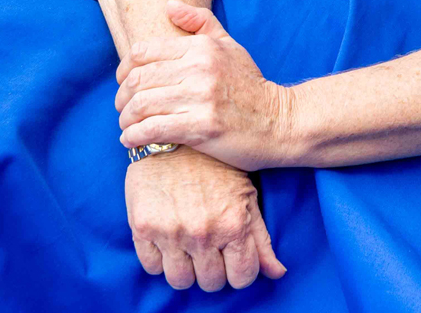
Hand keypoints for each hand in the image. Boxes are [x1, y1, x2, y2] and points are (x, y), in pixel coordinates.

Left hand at [117, 0, 297, 171]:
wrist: (279, 122)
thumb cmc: (250, 85)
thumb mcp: (230, 46)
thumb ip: (200, 22)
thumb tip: (169, 4)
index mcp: (203, 48)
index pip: (143, 52)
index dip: (123, 69)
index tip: (123, 83)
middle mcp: (200, 69)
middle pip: (137, 80)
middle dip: (121, 97)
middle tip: (123, 108)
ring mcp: (201, 98)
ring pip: (141, 106)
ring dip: (126, 119)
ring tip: (127, 126)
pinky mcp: (201, 128)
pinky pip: (153, 130)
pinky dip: (134, 136)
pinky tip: (131, 140)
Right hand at [125, 146, 287, 291]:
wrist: (176, 137)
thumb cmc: (217, 167)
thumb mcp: (246, 197)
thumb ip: (261, 238)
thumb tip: (278, 273)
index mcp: (233, 225)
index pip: (242, 276)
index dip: (239, 272)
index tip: (233, 262)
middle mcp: (202, 233)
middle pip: (211, 282)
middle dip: (214, 271)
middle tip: (211, 251)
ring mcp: (171, 232)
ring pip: (180, 280)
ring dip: (186, 270)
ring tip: (189, 249)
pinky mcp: (143, 227)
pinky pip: (151, 267)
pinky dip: (160, 260)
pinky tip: (169, 241)